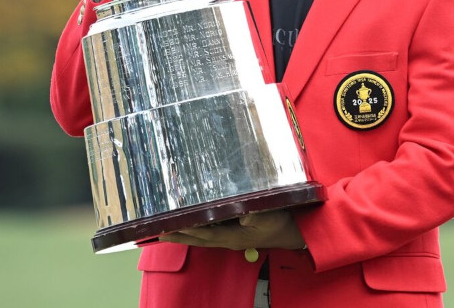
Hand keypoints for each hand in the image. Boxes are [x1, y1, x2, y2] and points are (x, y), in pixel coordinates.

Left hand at [159, 210, 304, 250]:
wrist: (295, 232)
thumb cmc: (282, 222)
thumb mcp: (271, 215)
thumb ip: (255, 215)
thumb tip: (240, 213)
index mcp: (234, 237)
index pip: (204, 234)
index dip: (186, 231)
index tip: (168, 228)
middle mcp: (229, 240)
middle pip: (198, 239)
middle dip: (178, 235)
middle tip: (158, 232)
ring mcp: (232, 238)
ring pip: (203, 237)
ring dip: (186, 233)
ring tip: (168, 230)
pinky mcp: (236, 233)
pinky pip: (211, 232)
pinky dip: (198, 228)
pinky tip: (192, 223)